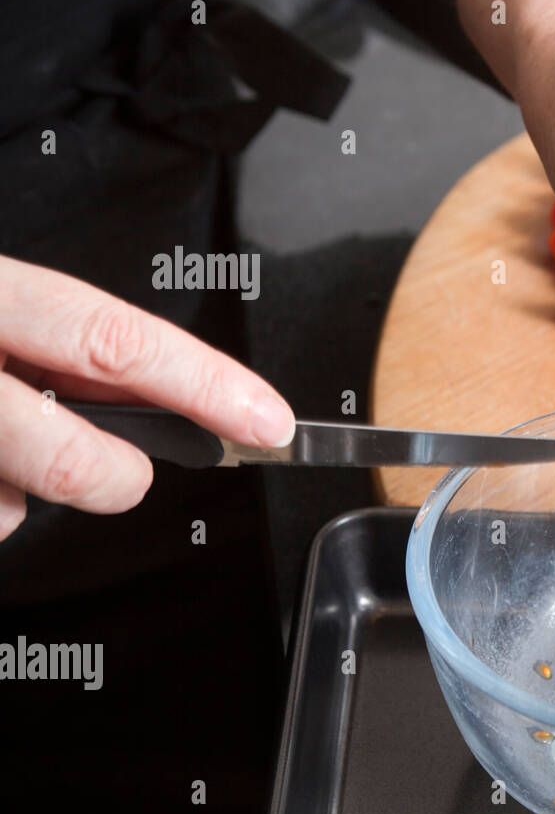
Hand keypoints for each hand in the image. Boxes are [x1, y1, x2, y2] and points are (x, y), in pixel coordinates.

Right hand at [0, 255, 296, 540]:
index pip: (118, 341)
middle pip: (72, 462)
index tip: (269, 421)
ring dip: (26, 490)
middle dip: (118, 479)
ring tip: (5, 445)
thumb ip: (79, 344)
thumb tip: (189, 398)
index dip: (205, 387)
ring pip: (17, 509)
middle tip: (117, 466)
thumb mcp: (8, 304)